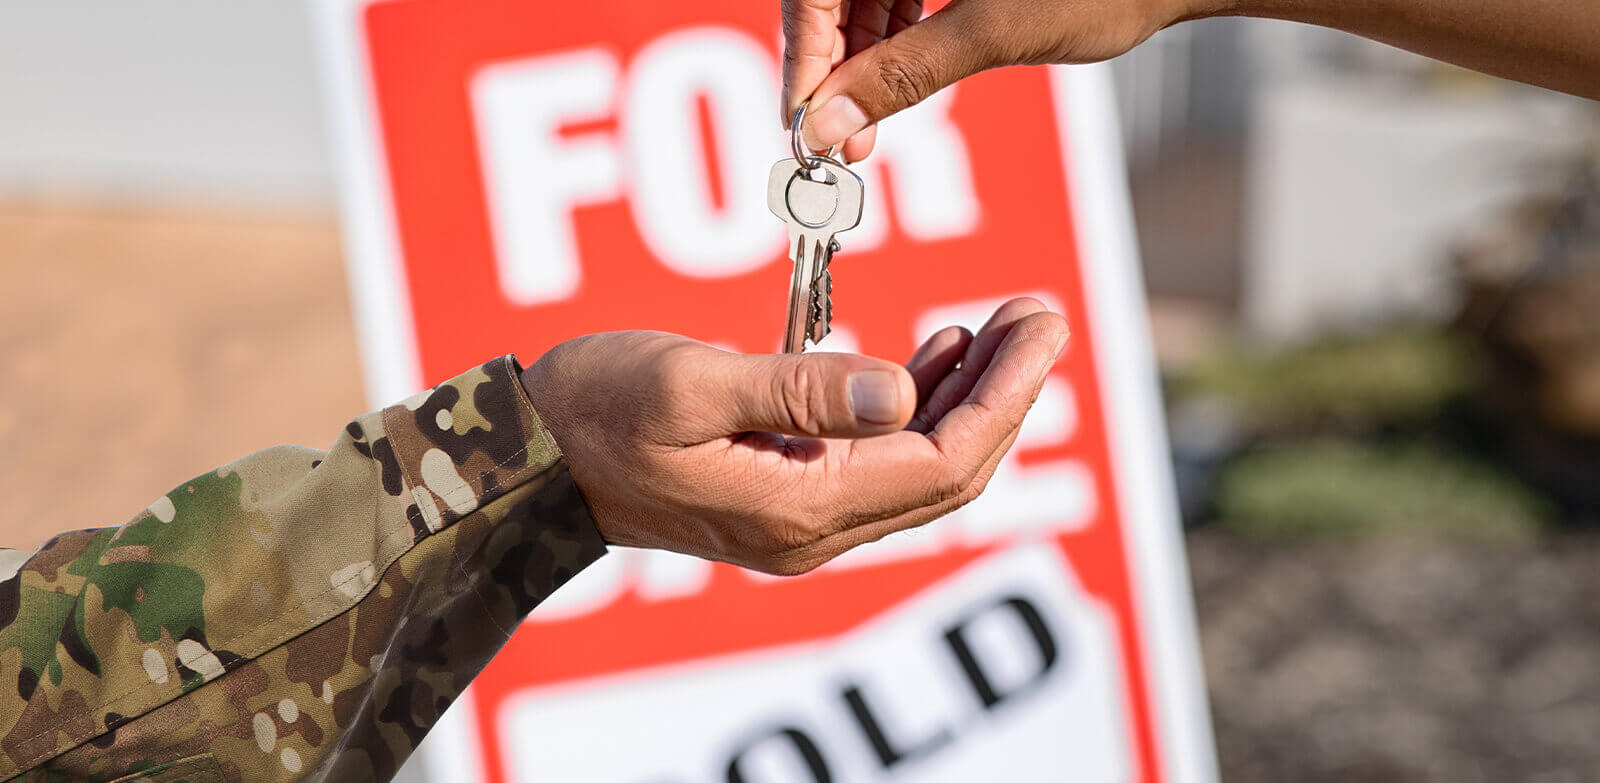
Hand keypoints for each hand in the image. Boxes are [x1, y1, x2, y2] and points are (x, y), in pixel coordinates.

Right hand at [520, 298, 1067, 574]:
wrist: (529, 461)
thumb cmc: (597, 412)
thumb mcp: (692, 385)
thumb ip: (801, 390)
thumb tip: (903, 393)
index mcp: (797, 510)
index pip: (941, 461)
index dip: (1005, 394)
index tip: (1039, 324)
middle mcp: (812, 531)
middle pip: (946, 471)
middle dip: (1006, 393)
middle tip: (1041, 314)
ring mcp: (800, 520)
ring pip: (918, 466)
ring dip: (970, 398)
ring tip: (1006, 325)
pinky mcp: (784, 495)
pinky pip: (878, 461)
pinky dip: (917, 406)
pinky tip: (938, 354)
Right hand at [782, 0, 1199, 158]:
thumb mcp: (992, 32)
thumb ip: (902, 76)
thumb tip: (830, 125)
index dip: (804, 57)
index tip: (805, 123)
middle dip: (831, 66)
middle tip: (837, 139)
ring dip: (857, 60)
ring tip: (867, 126)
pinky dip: (888, 38)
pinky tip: (893, 82)